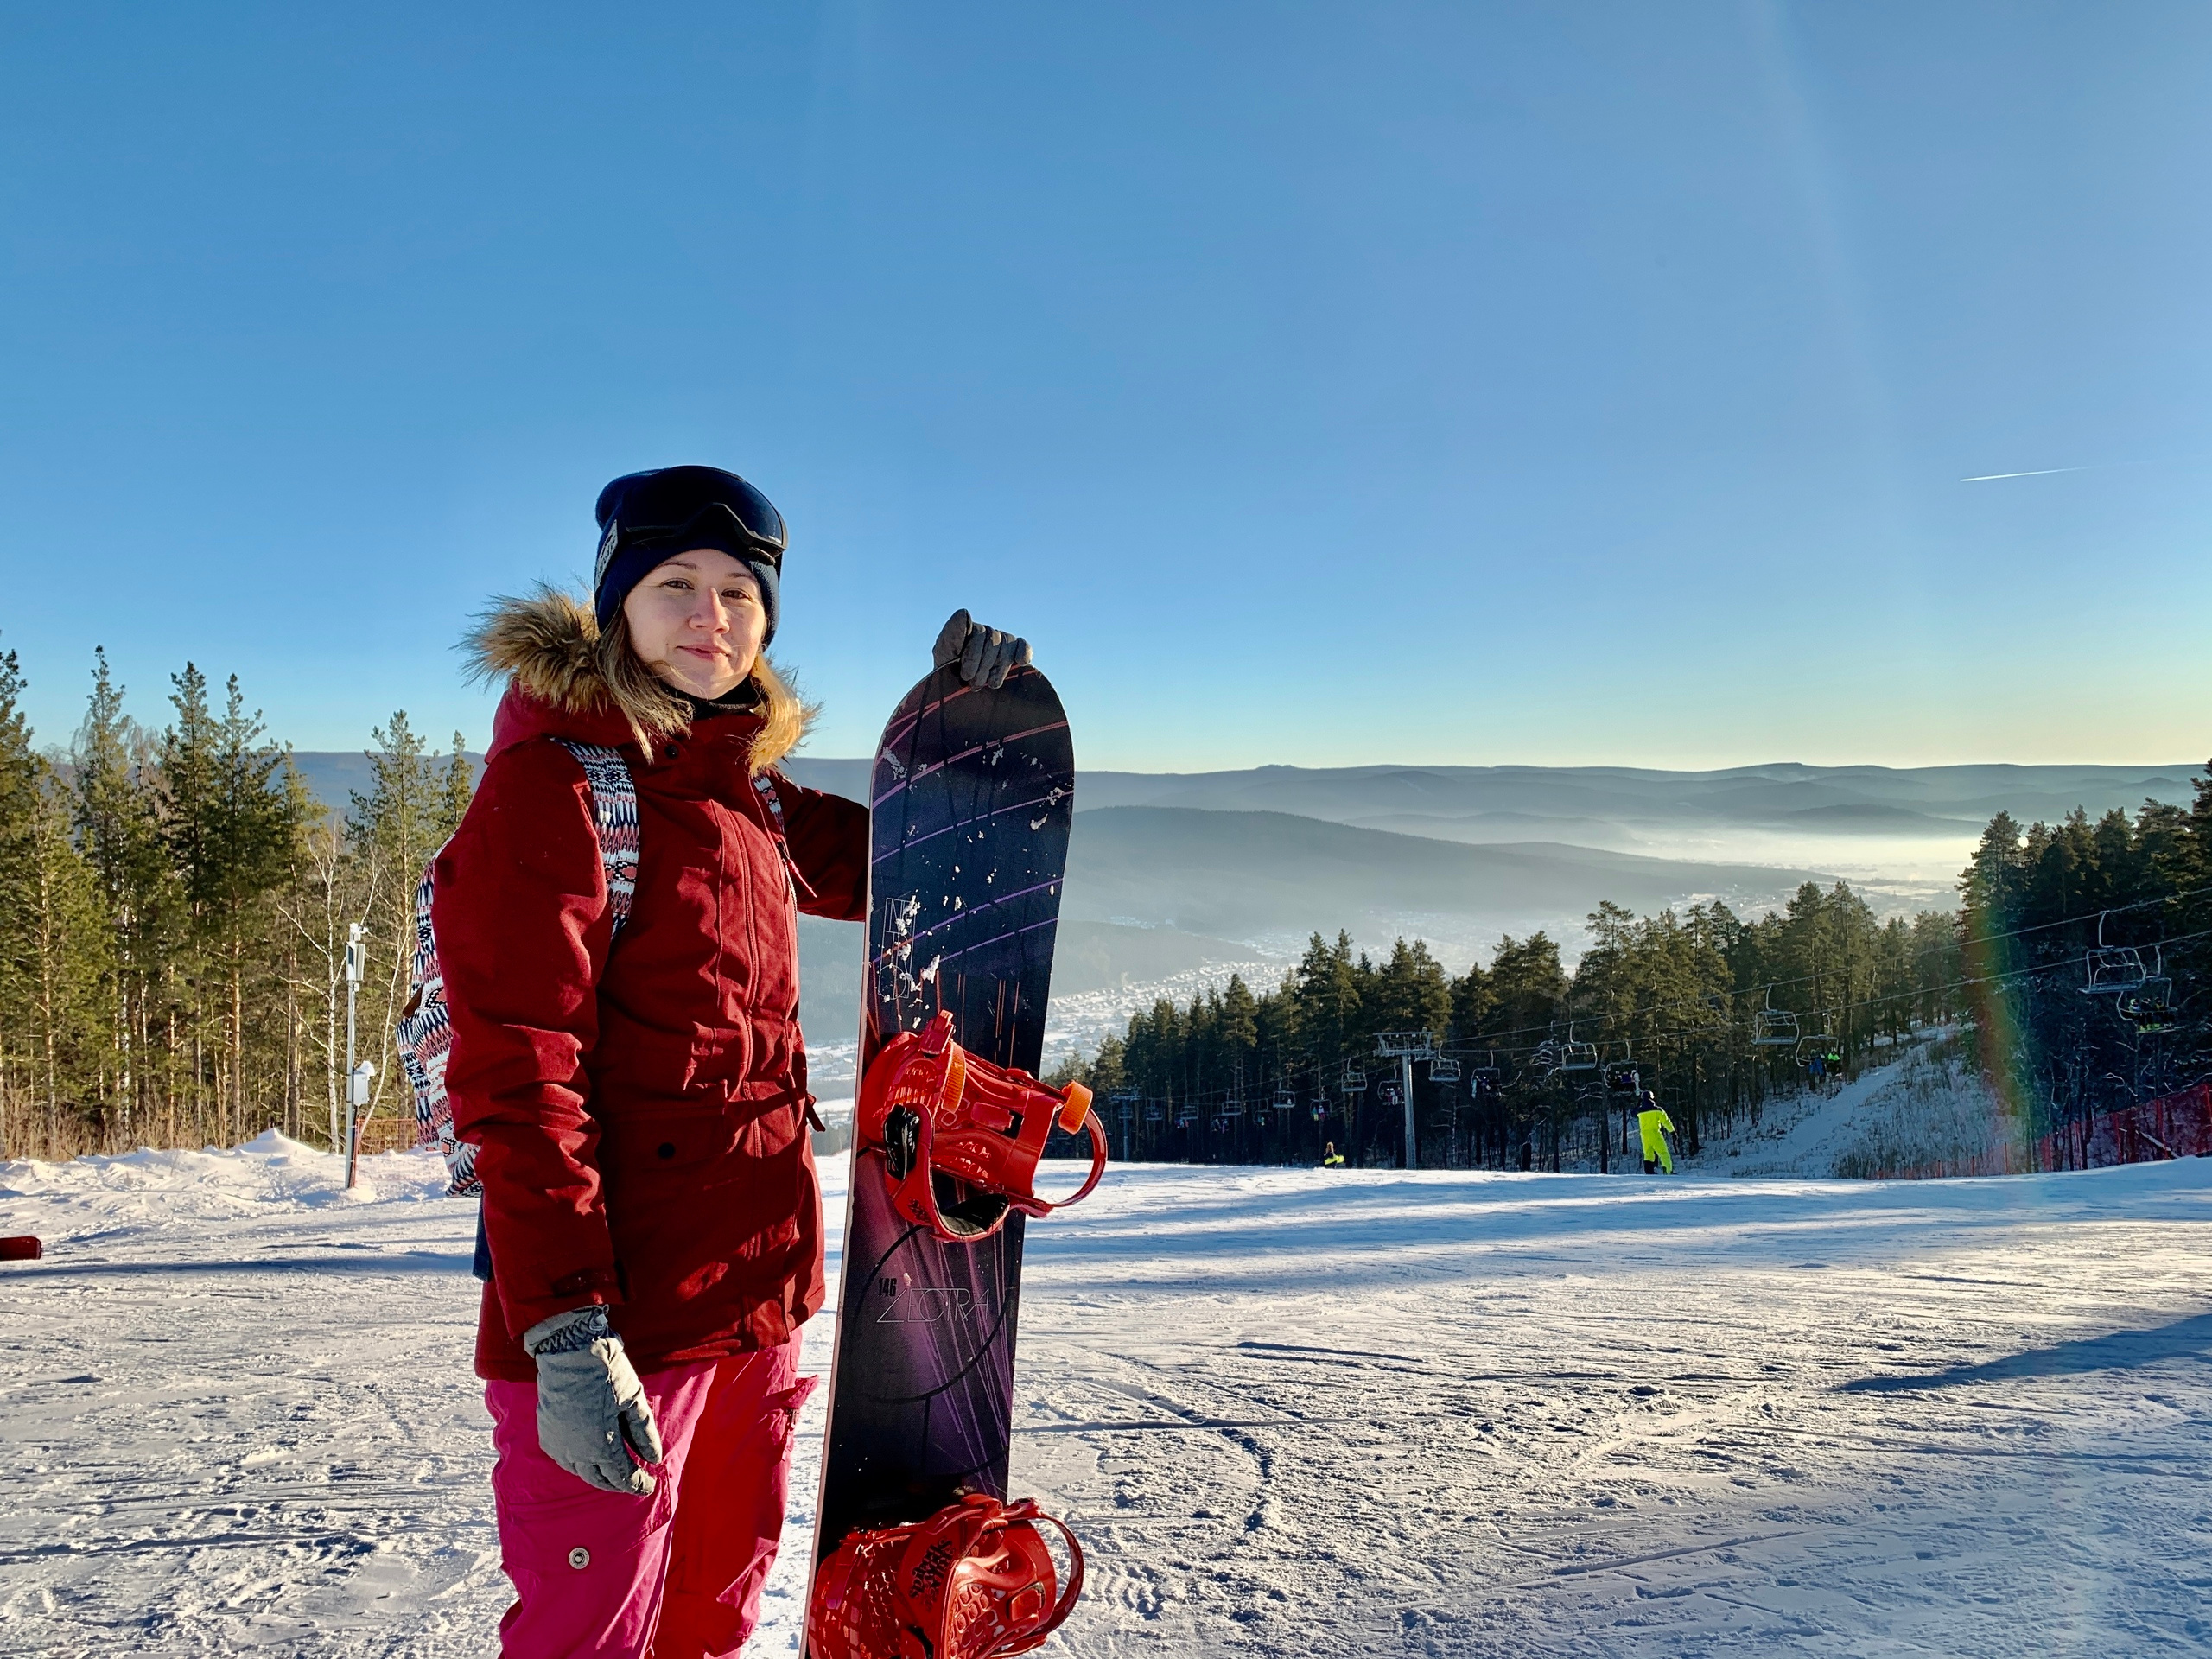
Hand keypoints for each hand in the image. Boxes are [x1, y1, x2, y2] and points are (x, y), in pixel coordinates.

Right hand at [523, 1306, 663, 1494]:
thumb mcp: (634, 1400)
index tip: (649, 1485)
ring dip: (599, 1476)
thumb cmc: (606, 1373)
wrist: (569, 1352)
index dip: (637, 1483)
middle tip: (634, 1482)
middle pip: (600, 1480)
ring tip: (613, 1474)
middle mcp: (577, 1453)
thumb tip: (654, 1458)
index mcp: (602, 1446)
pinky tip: (588, 1460)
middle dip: (619, 1484)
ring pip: (581, 1472)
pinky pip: (564, 1460)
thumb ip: (644, 1433)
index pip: (623, 1476)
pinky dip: (579, 1465)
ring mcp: (559, 1445)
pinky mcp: (547, 1434)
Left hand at [932, 609, 1032, 689]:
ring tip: (990, 685)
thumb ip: (952, 634)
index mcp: (967, 630)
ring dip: (1000, 668)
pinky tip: (1021, 662)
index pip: (976, 633)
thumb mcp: (943, 656)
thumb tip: (965, 612)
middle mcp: (985, 632)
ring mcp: (1001, 641)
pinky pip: (1022, 645)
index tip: (965, 675)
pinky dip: (1023, 652)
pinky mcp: (1015, 651)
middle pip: (992, 640)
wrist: (960, 697)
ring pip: (1007, 644)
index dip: (973, 655)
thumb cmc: (948, 676)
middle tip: (974, 685)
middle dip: (983, 666)